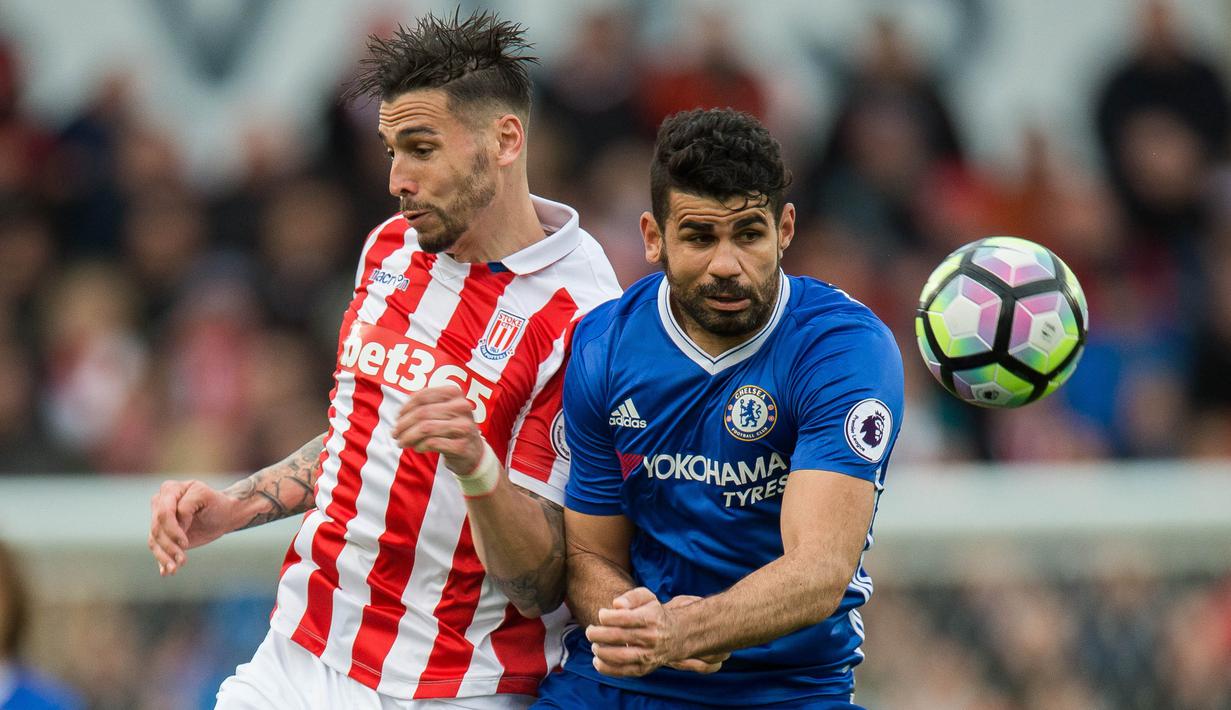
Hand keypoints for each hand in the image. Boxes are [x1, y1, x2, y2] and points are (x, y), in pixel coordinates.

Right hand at [148, 480, 240, 576]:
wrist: (223, 514)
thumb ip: (186, 508)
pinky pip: (157, 548)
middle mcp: (160, 502)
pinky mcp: (162, 534)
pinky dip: (161, 561)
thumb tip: (175, 526)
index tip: (185, 543)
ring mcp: (159, 519)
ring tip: (175, 569)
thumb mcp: (206, 497)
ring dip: (164, 557)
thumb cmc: (216, 503)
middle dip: (169, 546)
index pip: (163, 513)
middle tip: (182, 560)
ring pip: (154, 540)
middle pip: (157, 528)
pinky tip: (166, 572)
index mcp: (170, 489)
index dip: (172, 530)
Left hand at [393, 386, 484, 474]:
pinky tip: (417, 448)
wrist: (474, 451)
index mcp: (455, 393)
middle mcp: (462, 407)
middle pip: (423, 413)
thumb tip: (400, 414)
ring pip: (426, 428)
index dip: (406, 407)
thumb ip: (424, 406)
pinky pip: (432, 443)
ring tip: (401, 442)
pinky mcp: (462, 445)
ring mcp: (464, 427)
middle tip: (395, 433)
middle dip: (403, 424)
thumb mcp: (442, 410)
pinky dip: (420, 446)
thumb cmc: (451, 428)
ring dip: (408, 436)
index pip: (423, 396)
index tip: (397, 418)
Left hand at [586, 587, 722, 677]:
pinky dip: (606, 668)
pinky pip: (623, 672)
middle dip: (598, 634)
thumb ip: (631, 596)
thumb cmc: (655, 614)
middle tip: (590, 631)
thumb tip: (616, 605)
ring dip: (600, 651)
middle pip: (618, 637)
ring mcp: (648, 656)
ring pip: (619, 656)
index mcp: (651, 618)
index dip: (607, 616)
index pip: (624, 618)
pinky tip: (596, 660)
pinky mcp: (644, 669)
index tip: (601, 614)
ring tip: (594, 645)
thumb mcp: (647, 597)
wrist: (677, 635)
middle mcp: (651, 638)